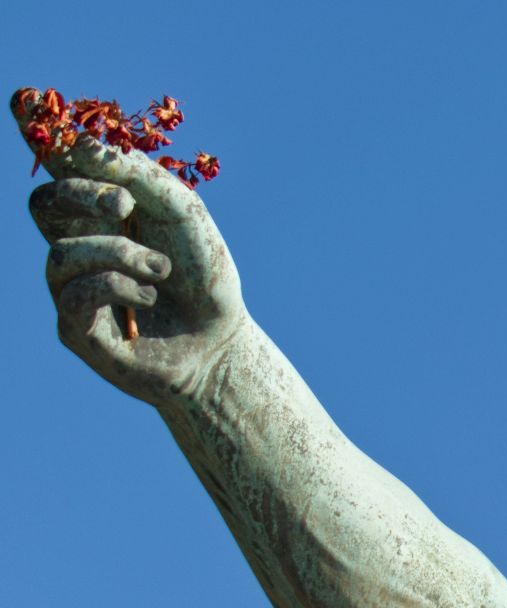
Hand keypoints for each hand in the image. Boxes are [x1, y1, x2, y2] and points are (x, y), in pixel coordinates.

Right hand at [14, 90, 248, 404]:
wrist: (220, 340)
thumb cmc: (202, 274)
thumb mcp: (182, 215)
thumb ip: (140, 177)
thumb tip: (84, 144)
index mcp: (99, 214)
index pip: (59, 170)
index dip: (35, 136)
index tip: (20, 100)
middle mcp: (78, 245)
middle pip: (43, 205)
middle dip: (78, 195)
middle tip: (124, 203)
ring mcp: (70, 287)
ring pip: (62, 253)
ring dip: (119, 254)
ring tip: (161, 269)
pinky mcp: (74, 327)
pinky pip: (78, 293)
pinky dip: (120, 286)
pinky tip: (149, 297)